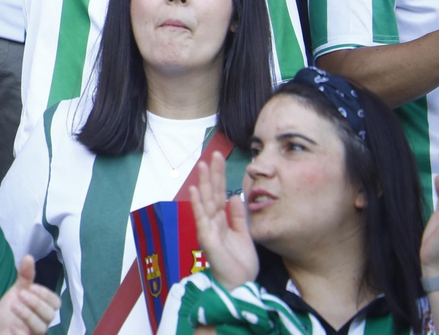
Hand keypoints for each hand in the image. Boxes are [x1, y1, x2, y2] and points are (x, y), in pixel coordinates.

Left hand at [0, 255, 60, 334]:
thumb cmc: (11, 311)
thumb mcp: (17, 292)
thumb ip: (25, 277)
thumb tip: (28, 256)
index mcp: (43, 309)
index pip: (55, 302)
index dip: (45, 294)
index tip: (31, 287)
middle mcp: (42, 322)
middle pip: (49, 315)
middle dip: (36, 303)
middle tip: (21, 294)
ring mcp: (34, 333)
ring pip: (41, 328)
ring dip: (28, 315)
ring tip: (13, 305)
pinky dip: (21, 333)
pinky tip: (12, 326)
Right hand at [188, 150, 258, 288]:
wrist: (240, 285)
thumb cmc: (240, 263)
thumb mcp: (244, 235)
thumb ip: (238, 217)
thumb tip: (235, 196)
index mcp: (221, 220)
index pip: (219, 193)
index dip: (219, 176)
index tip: (219, 158)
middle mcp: (212, 222)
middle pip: (211, 193)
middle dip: (212, 174)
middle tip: (213, 154)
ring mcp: (208, 230)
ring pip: (205, 202)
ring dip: (203, 183)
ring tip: (202, 166)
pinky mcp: (208, 240)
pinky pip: (202, 220)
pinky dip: (197, 205)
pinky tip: (195, 192)